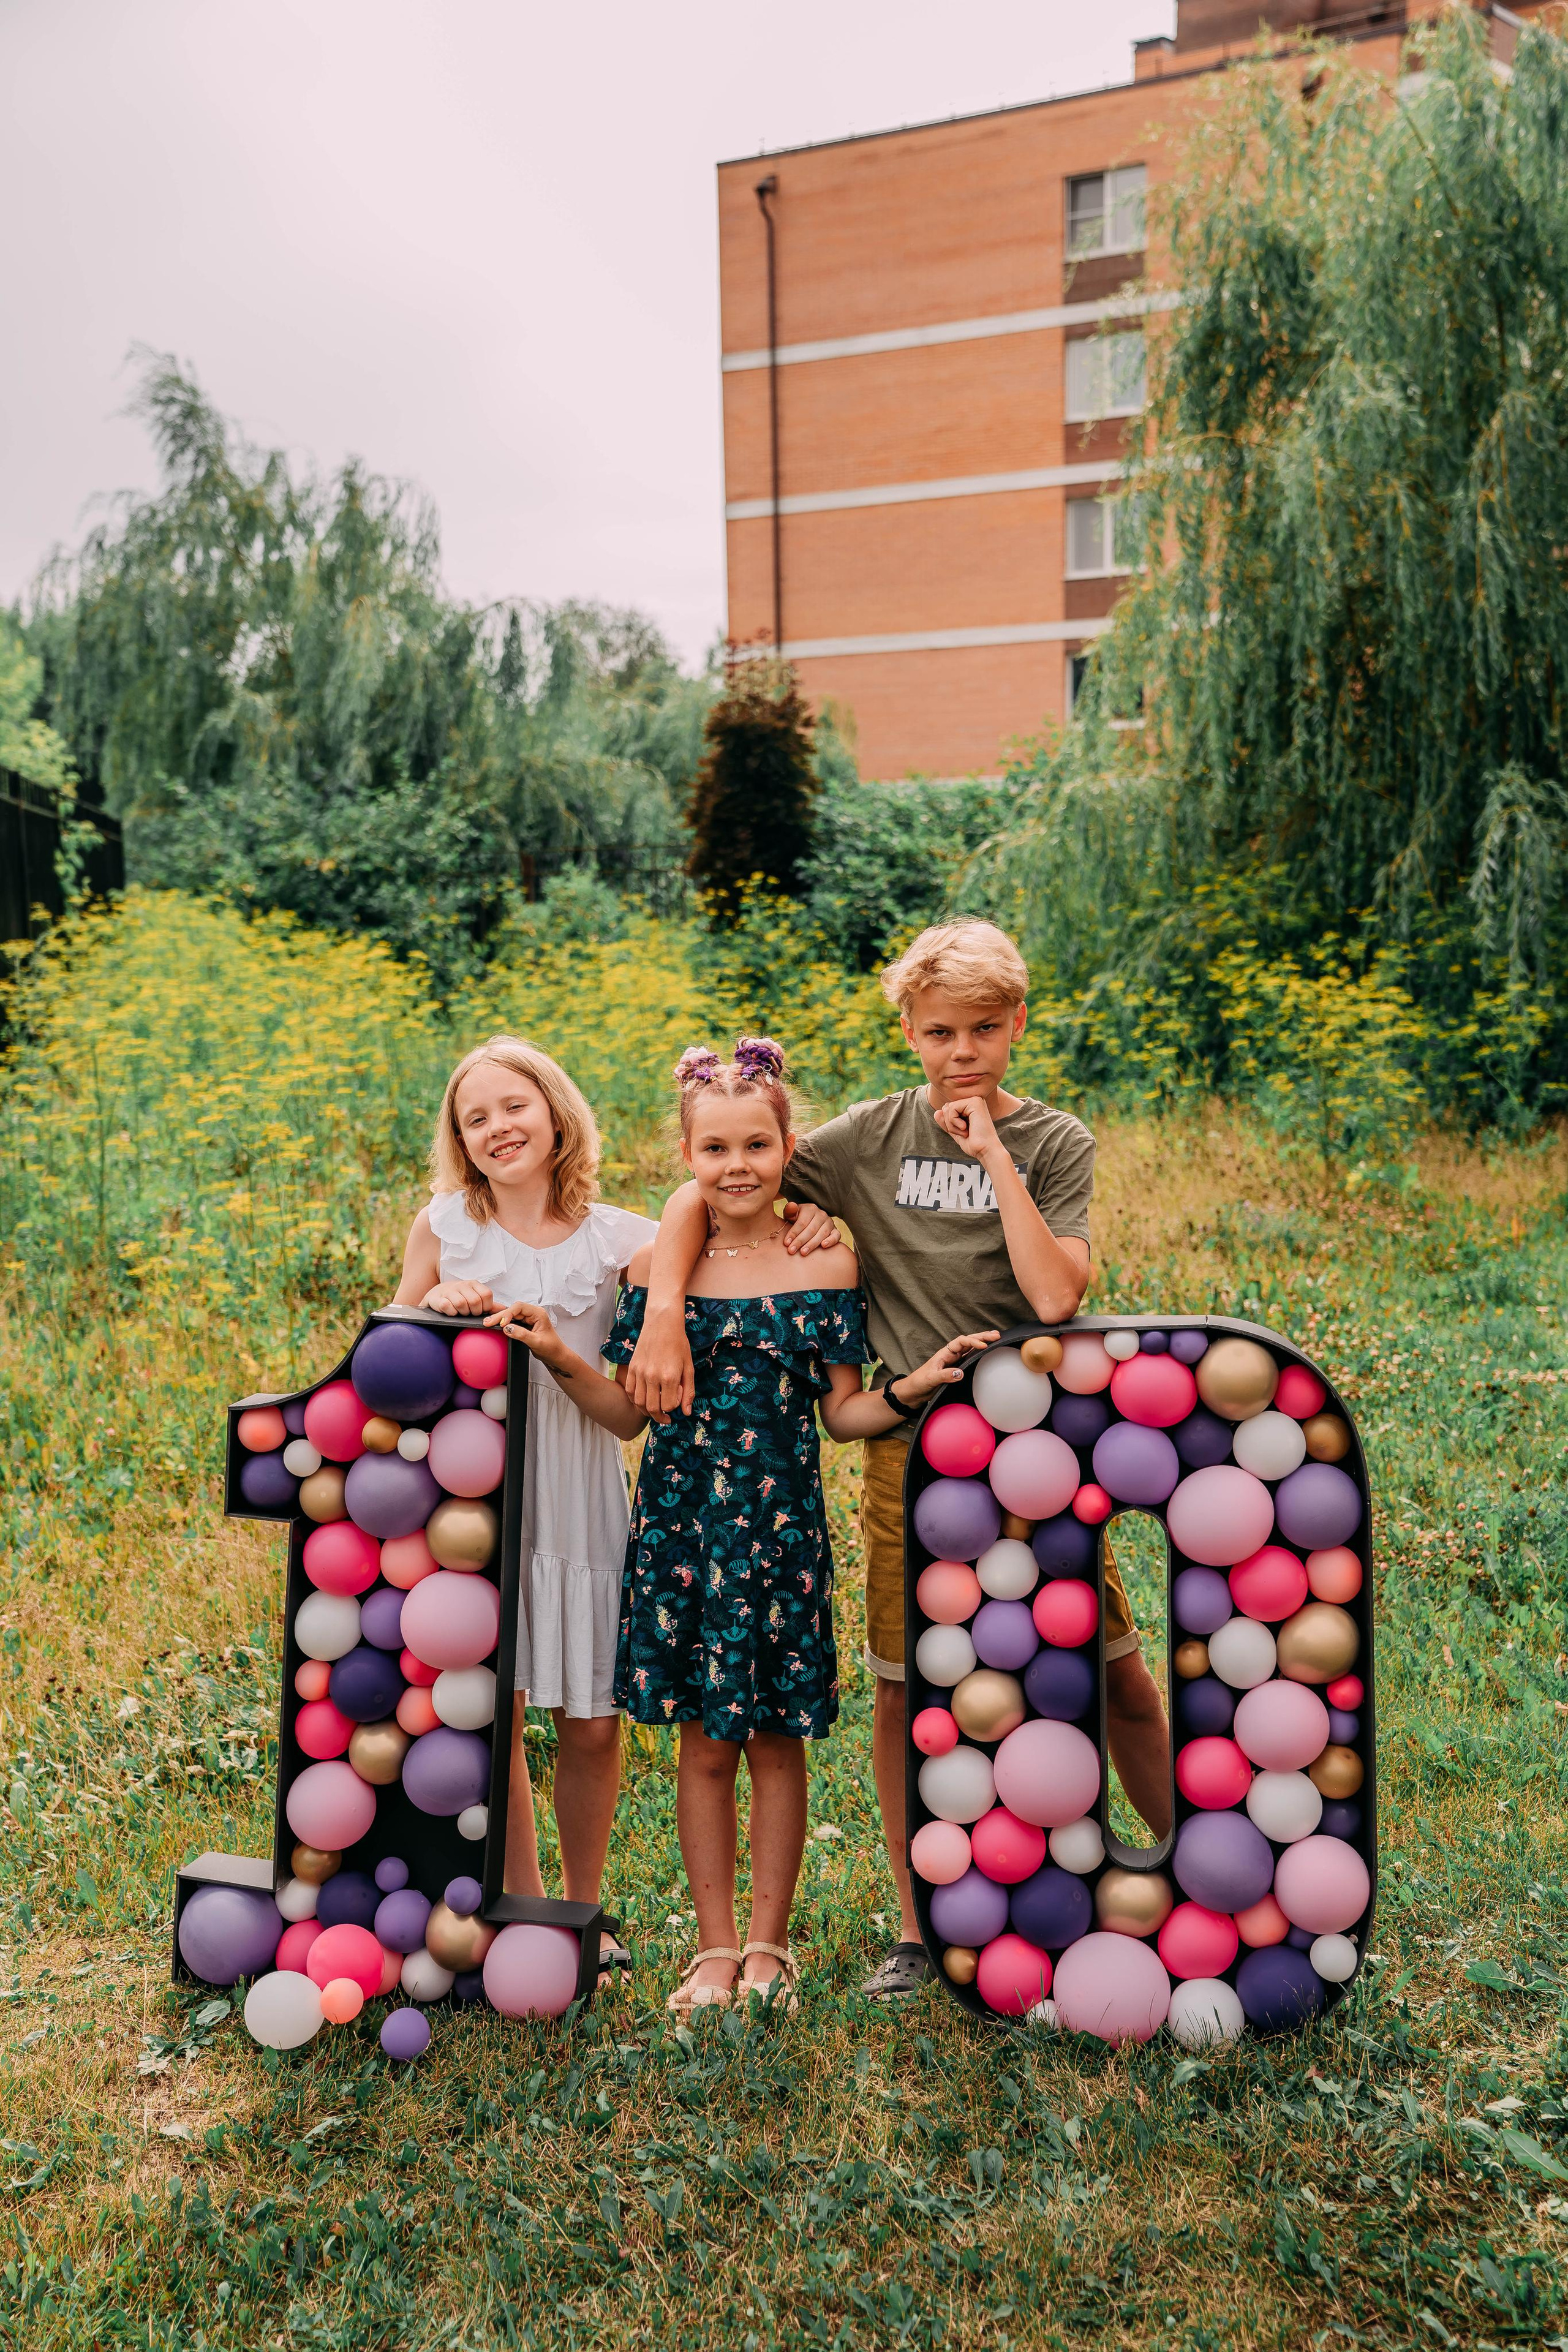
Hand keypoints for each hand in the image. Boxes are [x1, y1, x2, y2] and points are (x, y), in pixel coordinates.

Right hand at [420, 1280, 494, 1316]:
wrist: (437, 1294)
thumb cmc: (460, 1297)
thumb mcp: (474, 1296)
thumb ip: (489, 1304)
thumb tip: (505, 1309)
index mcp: (474, 1284)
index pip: (487, 1294)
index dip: (486, 1306)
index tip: (481, 1310)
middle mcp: (462, 1285)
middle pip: (475, 1301)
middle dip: (475, 1312)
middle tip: (470, 1313)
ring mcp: (450, 1291)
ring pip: (461, 1304)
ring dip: (463, 1313)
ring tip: (461, 1313)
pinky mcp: (439, 1298)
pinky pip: (447, 1306)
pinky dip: (451, 1313)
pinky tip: (452, 1312)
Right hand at [485, 1299, 566, 1369]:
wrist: (556, 1356)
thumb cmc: (552, 1348)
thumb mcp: (536, 1342)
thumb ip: (522, 1334)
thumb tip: (508, 1328)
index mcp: (539, 1313)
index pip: (519, 1307)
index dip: (508, 1313)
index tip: (502, 1323)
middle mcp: (533, 1314)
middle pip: (513, 1310)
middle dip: (500, 1316)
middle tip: (488, 1322)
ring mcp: (529, 1319)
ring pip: (511, 1315)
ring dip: (500, 1319)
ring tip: (488, 1323)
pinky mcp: (525, 1325)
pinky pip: (512, 1321)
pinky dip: (504, 1323)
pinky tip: (496, 1325)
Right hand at [625, 1304, 694, 1421]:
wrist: (662, 1324)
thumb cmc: (679, 1344)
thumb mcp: (689, 1367)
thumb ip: (688, 1391)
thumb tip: (686, 1412)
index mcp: (669, 1377)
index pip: (669, 1406)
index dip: (674, 1407)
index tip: (676, 1399)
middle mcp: (653, 1376)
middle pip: (652, 1408)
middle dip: (660, 1416)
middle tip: (665, 1417)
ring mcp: (640, 1372)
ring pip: (639, 1402)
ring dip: (646, 1410)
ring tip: (654, 1409)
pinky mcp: (631, 1368)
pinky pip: (629, 1391)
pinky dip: (635, 1399)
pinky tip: (644, 1398)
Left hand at [782, 1201, 838, 1256]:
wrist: (808, 1223)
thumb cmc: (796, 1220)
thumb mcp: (791, 1214)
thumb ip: (790, 1210)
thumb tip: (791, 1206)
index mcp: (810, 1208)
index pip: (802, 1222)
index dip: (794, 1233)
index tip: (786, 1243)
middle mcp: (821, 1214)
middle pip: (811, 1229)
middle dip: (800, 1241)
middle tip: (791, 1251)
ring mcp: (830, 1222)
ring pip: (822, 1233)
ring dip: (812, 1244)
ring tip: (803, 1252)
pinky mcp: (835, 1231)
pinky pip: (836, 1235)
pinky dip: (831, 1240)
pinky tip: (823, 1246)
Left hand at [897, 1330, 999, 1405]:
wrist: (914, 1391)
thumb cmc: (919, 1383)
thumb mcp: (930, 1379)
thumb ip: (944, 1375)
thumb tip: (960, 1373)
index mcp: (944, 1353)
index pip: (961, 1342)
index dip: (973, 1342)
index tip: (983, 1345)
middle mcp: (950, 1355)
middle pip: (968, 1341)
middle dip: (982, 1336)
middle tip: (997, 1335)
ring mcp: (954, 1361)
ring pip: (971, 1349)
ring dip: (982, 1343)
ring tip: (995, 1338)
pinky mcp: (956, 1369)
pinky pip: (970, 1358)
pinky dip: (979, 1353)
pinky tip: (986, 1352)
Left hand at [932, 1094, 1001, 1162]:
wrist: (986, 1150)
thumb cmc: (974, 1144)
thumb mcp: (956, 1132)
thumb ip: (946, 1122)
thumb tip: (937, 1112)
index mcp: (971, 1107)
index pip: (948, 1109)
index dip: (949, 1124)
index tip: (963, 1132)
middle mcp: (974, 1101)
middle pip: (946, 1107)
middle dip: (949, 1123)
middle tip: (964, 1132)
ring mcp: (975, 1100)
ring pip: (948, 1108)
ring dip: (952, 1124)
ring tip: (965, 1131)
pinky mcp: (975, 1102)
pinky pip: (952, 1108)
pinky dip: (954, 1122)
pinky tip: (965, 1128)